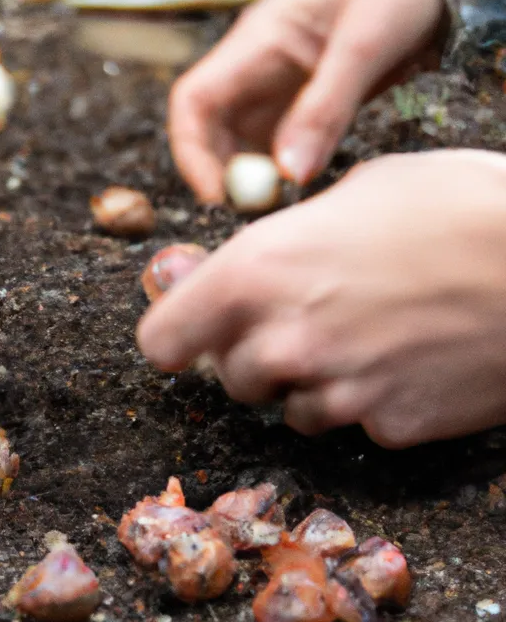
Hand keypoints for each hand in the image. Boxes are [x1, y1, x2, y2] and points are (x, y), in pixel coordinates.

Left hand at [136, 151, 505, 447]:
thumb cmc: (459, 204)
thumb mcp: (353, 194)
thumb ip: (273, 246)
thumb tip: (216, 269)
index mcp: (256, 273)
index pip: (161, 340)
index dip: (178, 336)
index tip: (195, 334)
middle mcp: (282, 341)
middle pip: (229, 378)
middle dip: (256, 355)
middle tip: (309, 320)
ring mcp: (335, 392)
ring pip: (288, 407)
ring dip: (311, 382)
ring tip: (372, 334)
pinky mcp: (388, 427)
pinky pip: (353, 422)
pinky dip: (371, 400)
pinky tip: (413, 359)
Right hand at [168, 0, 446, 203]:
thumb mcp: (366, 41)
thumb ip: (326, 108)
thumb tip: (289, 174)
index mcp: (255, 42)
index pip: (192, 102)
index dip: (192, 153)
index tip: (218, 195)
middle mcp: (256, 66)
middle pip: (210, 131)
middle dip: (222, 174)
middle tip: (258, 211)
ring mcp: (280, 85)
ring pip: (244, 143)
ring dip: (254, 177)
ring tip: (284, 204)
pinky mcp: (306, 100)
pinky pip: (281, 144)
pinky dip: (284, 169)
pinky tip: (306, 185)